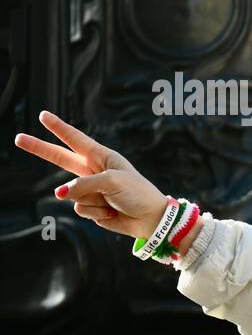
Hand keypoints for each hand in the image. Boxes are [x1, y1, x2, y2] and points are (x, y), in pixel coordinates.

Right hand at [13, 110, 168, 240]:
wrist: (151, 219)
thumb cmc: (137, 194)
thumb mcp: (112, 182)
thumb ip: (83, 184)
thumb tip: (59, 194)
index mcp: (102, 157)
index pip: (76, 140)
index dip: (59, 128)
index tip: (43, 115)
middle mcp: (93, 172)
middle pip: (60, 159)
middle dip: (39, 148)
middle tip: (18, 138)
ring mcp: (90, 190)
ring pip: (72, 194)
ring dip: (92, 200)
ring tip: (112, 202)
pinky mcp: (91, 207)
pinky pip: (80, 209)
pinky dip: (96, 213)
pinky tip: (111, 213)